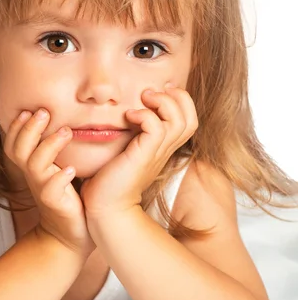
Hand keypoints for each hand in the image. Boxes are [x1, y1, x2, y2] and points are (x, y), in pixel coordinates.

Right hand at [3, 108, 95, 258]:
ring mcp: (43, 190)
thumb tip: (67, 118)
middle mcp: (33, 177)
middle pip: (19, 150)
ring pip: (36, 165)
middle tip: (44, 111)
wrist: (70, 234)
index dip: (17, 127)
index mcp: (32, 167)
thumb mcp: (58, 168)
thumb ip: (57, 147)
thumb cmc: (67, 196)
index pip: (15, 143)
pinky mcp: (56, 204)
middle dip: (29, 129)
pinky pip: (52, 190)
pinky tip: (71, 168)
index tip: (28, 109)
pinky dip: (60, 178)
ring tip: (66, 131)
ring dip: (49, 146)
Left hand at [80, 85, 198, 218]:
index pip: (189, 119)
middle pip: (191, 118)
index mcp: (164, 147)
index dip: (179, 100)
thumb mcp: (125, 151)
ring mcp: (157, 154)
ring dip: (162, 102)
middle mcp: (165, 150)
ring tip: (142, 99)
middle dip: (176, 97)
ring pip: (179, 120)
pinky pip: (156, 127)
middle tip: (150, 93)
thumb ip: (131, 135)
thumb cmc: (110, 180)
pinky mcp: (144, 156)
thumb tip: (124, 112)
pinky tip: (128, 116)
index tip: (156, 92)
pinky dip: (144, 115)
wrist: (107, 207)